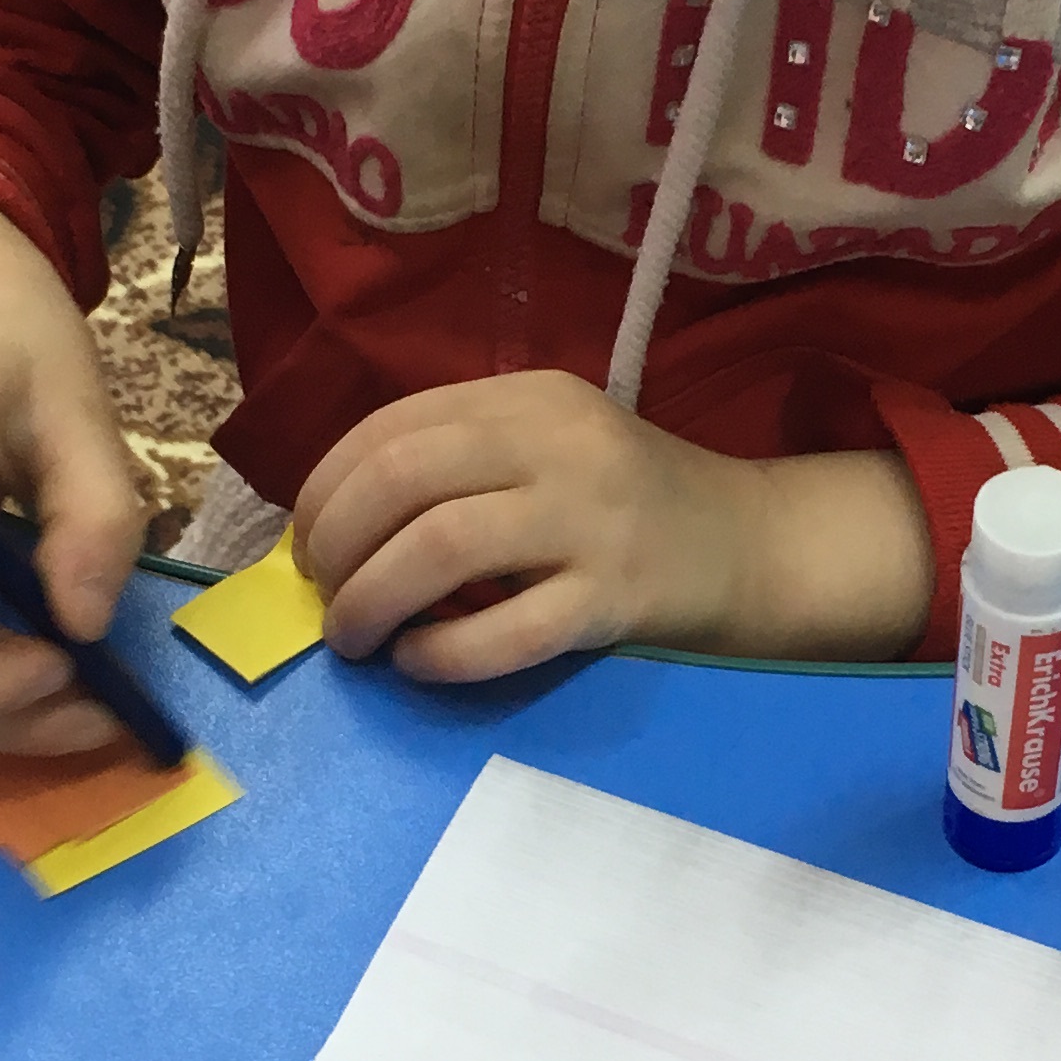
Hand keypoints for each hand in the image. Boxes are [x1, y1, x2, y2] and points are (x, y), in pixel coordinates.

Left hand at [290, 372, 936, 679]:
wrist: (752, 546)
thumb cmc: (628, 504)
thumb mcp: (551, 447)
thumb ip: (461, 463)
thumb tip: (335, 527)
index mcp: (531, 398)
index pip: (393, 426)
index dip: (325, 489)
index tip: (307, 546)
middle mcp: (560, 444)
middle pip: (403, 478)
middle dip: (336, 544)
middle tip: (326, 598)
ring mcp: (592, 519)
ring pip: (439, 547)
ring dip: (371, 600)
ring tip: (356, 640)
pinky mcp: (616, 597)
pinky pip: (505, 630)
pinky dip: (442, 652)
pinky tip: (418, 663)